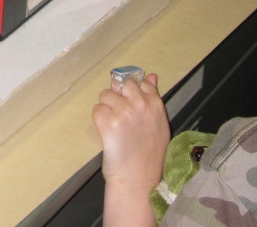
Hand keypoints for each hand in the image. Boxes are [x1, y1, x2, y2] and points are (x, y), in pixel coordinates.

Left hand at [93, 73, 168, 226]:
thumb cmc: (150, 156)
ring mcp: (123, 112)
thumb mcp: (159, 125)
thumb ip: (154, 98)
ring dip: (106, 108)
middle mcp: (140, 104)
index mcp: (155, 105)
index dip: (131, 92)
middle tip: (119, 115)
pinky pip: (97, 109)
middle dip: (117, 96)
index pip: (140, 82)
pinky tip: (107, 133)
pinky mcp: (108, 122)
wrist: (138, 180)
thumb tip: (151, 75)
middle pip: (121, 85)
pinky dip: (98, 120)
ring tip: (114, 127)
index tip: (129, 102)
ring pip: (106, 95)